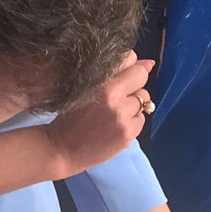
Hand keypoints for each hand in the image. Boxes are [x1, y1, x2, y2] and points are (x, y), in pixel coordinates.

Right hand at [46, 52, 153, 177]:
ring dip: (133, 105)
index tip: (118, 78)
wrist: (61, 149)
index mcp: (101, 84)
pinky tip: (115, 126)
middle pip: (141, 80)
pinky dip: (132, 121)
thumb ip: (116, 74)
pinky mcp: (128, 134)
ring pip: (144, 100)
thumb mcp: (85, 88)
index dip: (127, 70)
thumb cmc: (70, 116)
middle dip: (132, 86)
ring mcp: (122, 118)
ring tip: (113, 114)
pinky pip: (141, 119)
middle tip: (114, 98)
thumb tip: (149, 63)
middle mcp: (114, 99)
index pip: (133, 63)